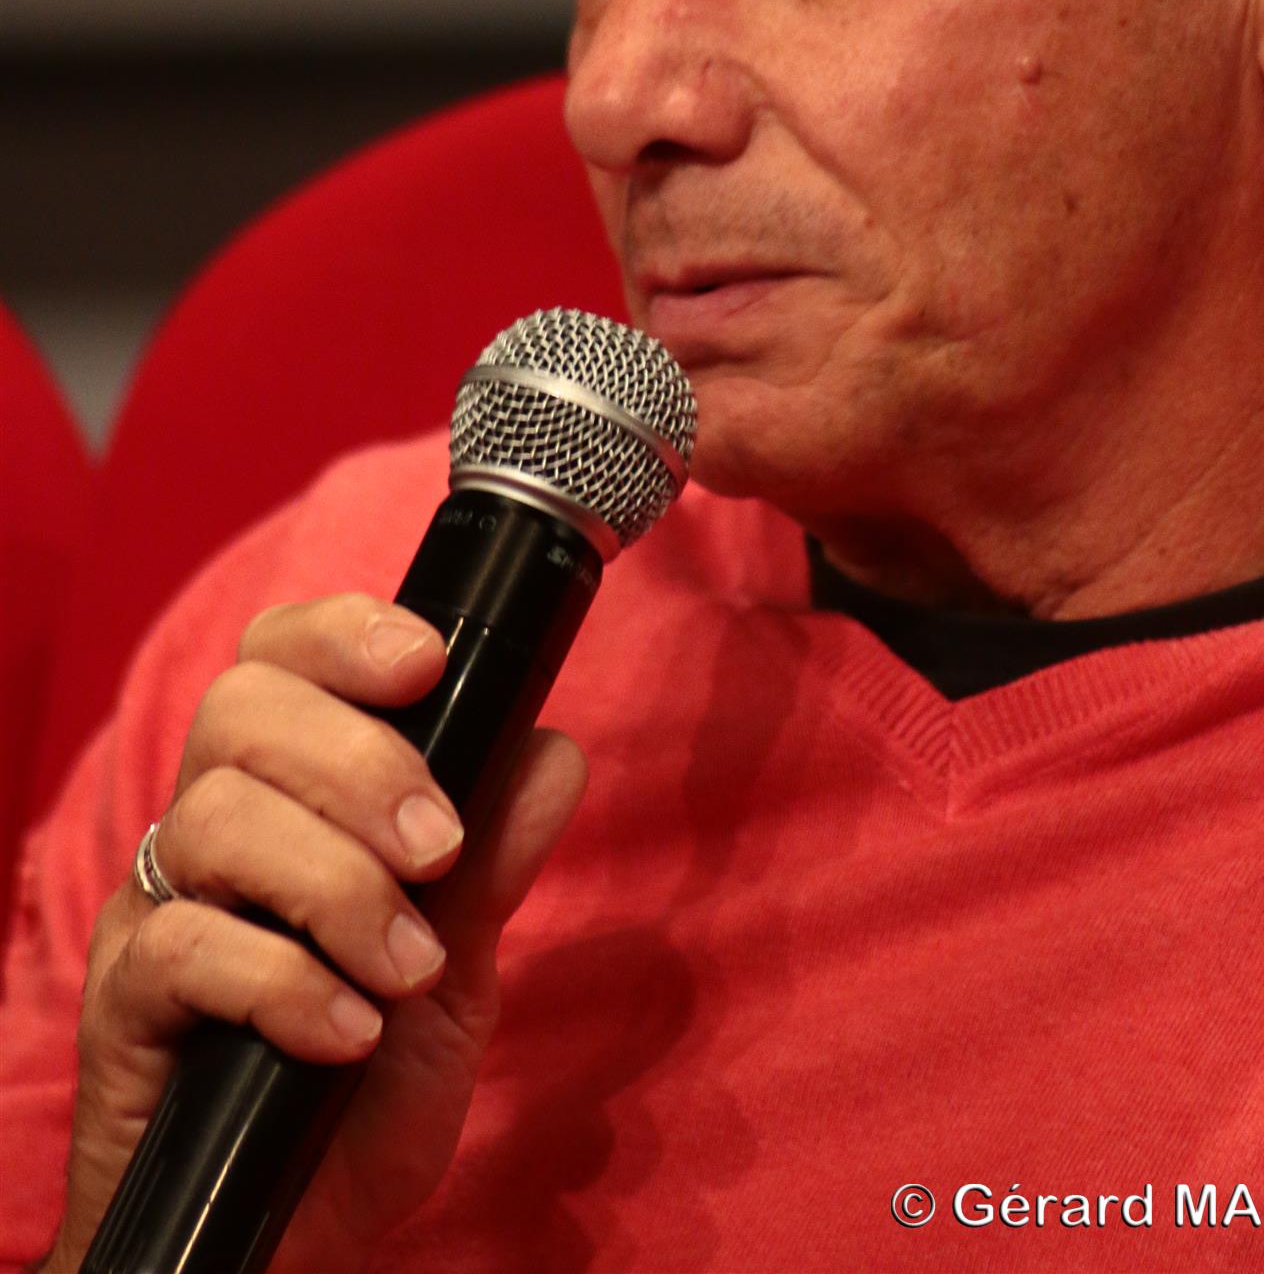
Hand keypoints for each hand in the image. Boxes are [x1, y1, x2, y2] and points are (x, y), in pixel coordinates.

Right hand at [44, 594, 586, 1272]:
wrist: (294, 1240)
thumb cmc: (361, 1093)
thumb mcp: (456, 972)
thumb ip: (495, 862)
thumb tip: (555, 750)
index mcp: (283, 795)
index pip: (279, 656)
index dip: (344, 633)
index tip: (427, 661)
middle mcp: (207, 833)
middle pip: (243, 711)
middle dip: (361, 761)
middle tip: (439, 847)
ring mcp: (157, 913)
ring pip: (217, 819)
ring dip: (339, 884)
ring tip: (408, 969)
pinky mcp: (125, 1007)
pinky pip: (184, 948)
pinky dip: (286, 982)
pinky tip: (350, 1033)